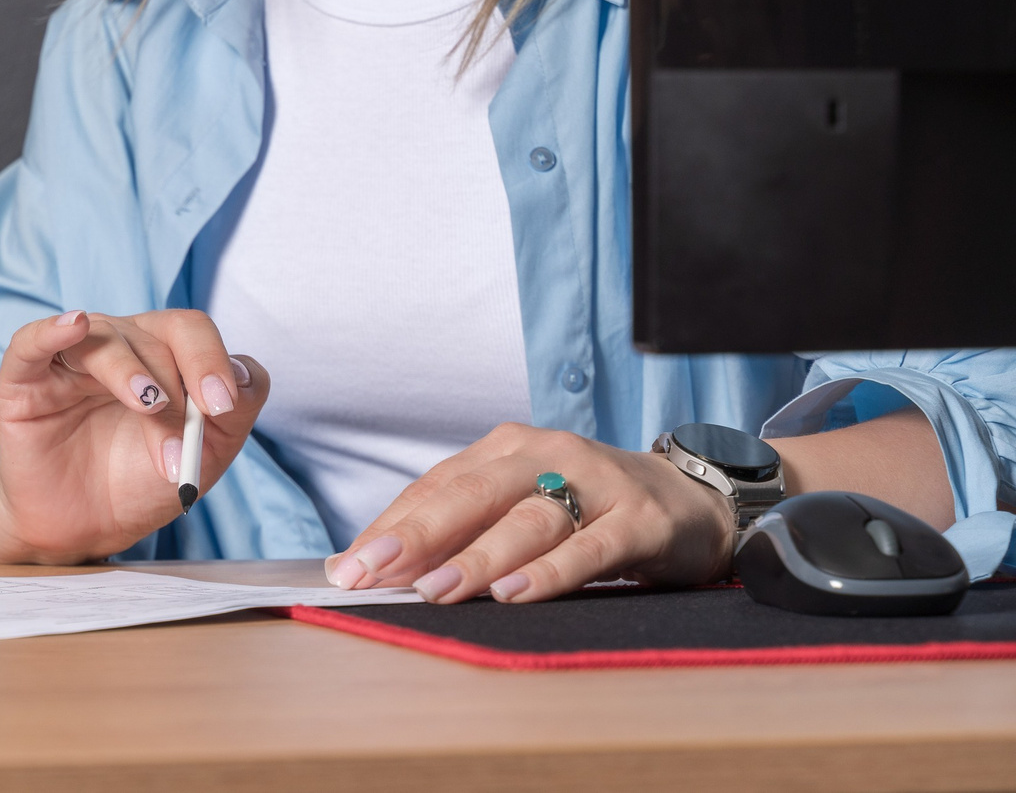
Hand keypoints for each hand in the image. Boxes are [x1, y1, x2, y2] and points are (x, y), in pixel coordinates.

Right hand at [0, 308, 268, 563]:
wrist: (85, 528)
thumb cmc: (139, 484)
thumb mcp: (205, 454)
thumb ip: (236, 410)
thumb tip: (240, 372)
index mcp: (160, 356)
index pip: (189, 331)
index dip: (209, 359)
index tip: (222, 405)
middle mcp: (117, 347)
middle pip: (152, 336)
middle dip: (175, 388)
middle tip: (182, 448)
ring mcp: (69, 361)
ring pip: (103, 339)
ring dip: (130, 371)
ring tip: (147, 407)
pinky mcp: (25, 379)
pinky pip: (32, 342)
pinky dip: (52, 330)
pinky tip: (74, 325)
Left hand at [326, 423, 732, 604]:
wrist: (692, 500)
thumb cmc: (590, 506)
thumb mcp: (524, 503)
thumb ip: (464, 527)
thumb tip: (384, 566)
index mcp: (508, 447)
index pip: (437, 485)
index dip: (390, 525)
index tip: (348, 565)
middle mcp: (549, 454)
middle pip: (471, 492)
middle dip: (415, 535)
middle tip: (370, 573)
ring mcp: (597, 484)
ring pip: (526, 519)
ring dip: (476, 557)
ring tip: (435, 590)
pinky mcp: (641, 521)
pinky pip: (589, 546)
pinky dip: (549, 571)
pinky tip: (513, 592)